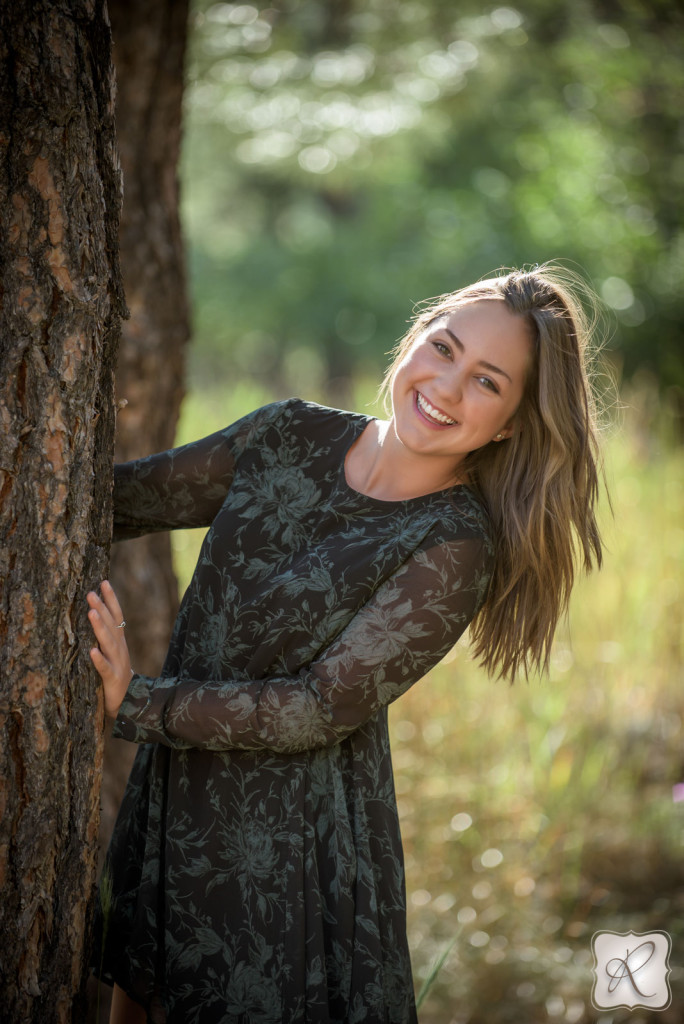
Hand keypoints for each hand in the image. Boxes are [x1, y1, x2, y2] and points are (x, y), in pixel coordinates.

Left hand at [87, 580, 132, 718]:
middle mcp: (119, 648)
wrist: (131, 702)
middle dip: (101, 608)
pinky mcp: (112, 678)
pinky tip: (92, 651)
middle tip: (90, 593)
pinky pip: (105, 668)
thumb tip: (96, 613)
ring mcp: (117, 662)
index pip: (117, 615)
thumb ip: (107, 635)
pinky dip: (99, 659)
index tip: (103, 582)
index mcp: (119, 641)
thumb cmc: (117, 675)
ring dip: (100, 627)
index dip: (111, 599)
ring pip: (108, 642)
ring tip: (91, 613)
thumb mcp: (113, 653)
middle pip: (111, 625)